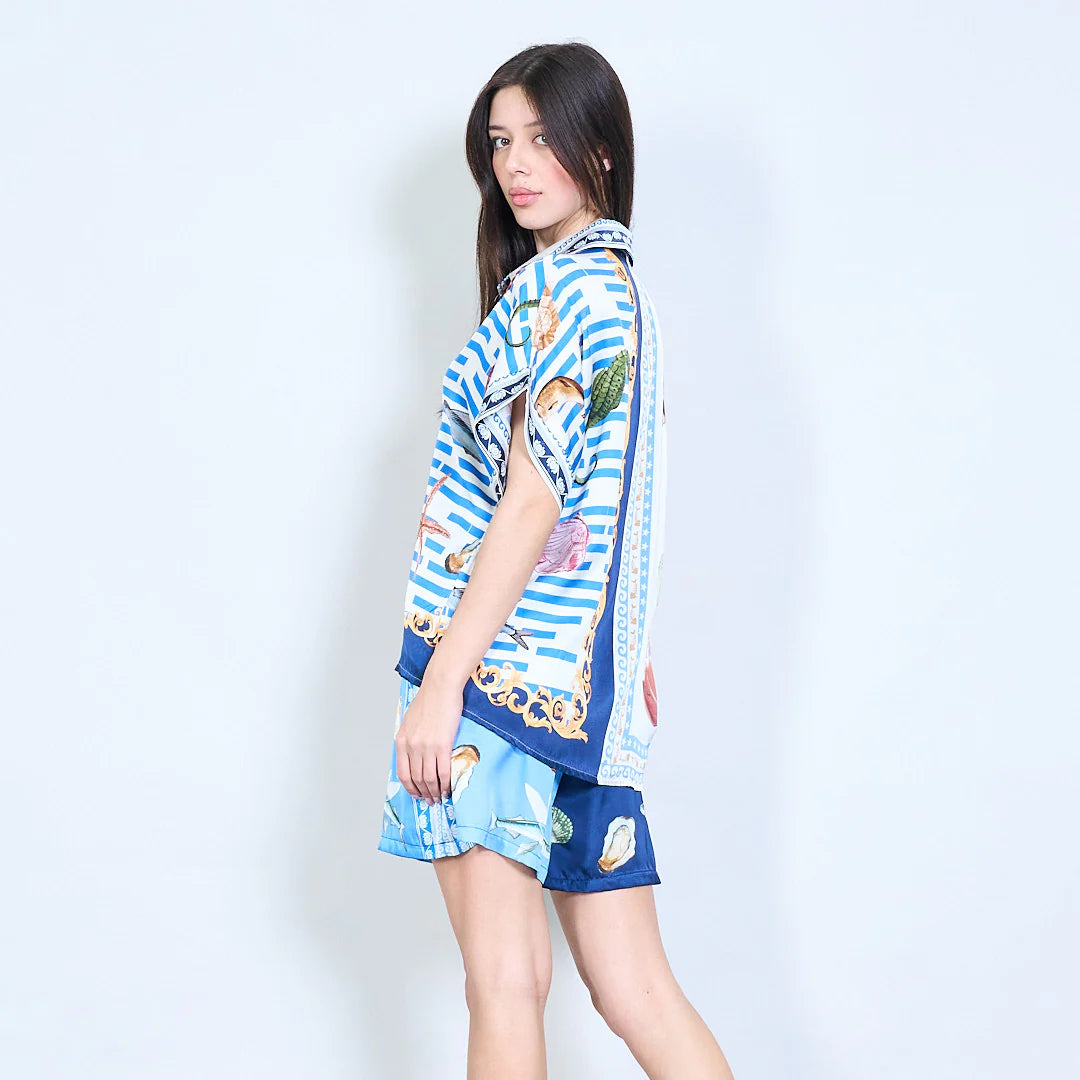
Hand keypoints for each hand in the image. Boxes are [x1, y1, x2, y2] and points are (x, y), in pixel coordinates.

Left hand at [395, 679, 463, 805]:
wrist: (441, 687)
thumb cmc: (428, 701)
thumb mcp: (409, 721)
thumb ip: (409, 739)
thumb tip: (413, 756)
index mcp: (401, 741)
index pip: (403, 773)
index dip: (410, 788)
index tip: (417, 794)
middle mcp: (411, 746)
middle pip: (416, 779)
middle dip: (423, 793)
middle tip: (430, 801)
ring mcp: (426, 747)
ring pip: (429, 778)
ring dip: (434, 792)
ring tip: (439, 797)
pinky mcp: (442, 744)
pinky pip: (443, 771)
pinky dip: (445, 784)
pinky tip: (448, 788)